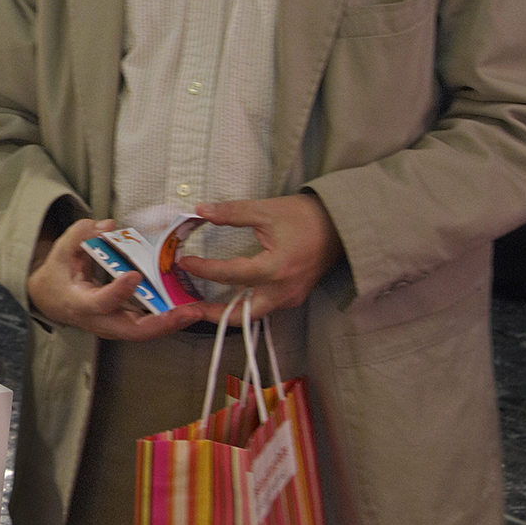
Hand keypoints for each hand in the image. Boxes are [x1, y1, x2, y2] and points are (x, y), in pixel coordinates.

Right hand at [27, 218, 208, 339]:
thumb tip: (109, 225)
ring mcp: (114, 326)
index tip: (134, 275)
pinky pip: (149, 326)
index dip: (117, 292)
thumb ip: (81, 234)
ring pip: (145, 332)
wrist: (52, 300)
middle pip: (133, 331)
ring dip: (173, 323)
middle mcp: (99, 321)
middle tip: (187, 310)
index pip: (100, 302)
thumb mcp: (61, 251)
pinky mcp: (125, 324)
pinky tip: (188, 306)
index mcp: (80, 303)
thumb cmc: (58, 275)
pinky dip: (169, 318)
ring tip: (196, 309)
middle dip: (162, 323)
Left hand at [179, 193, 343, 321]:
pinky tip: (227, 297)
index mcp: (276, 268)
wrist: (341, 225)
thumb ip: (232, 213)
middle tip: (188, 308)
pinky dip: (244, 306)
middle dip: (213, 314)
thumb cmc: (306, 217)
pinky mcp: (294, 296)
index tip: (184, 261)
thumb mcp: (266, 210)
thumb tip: (200, 210)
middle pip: (243, 314)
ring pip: (254, 314)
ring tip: (202, 306)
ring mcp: (291, 296)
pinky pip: (265, 307)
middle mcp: (284, 290)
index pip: (231, 274)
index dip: (204, 268)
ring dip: (227, 313)